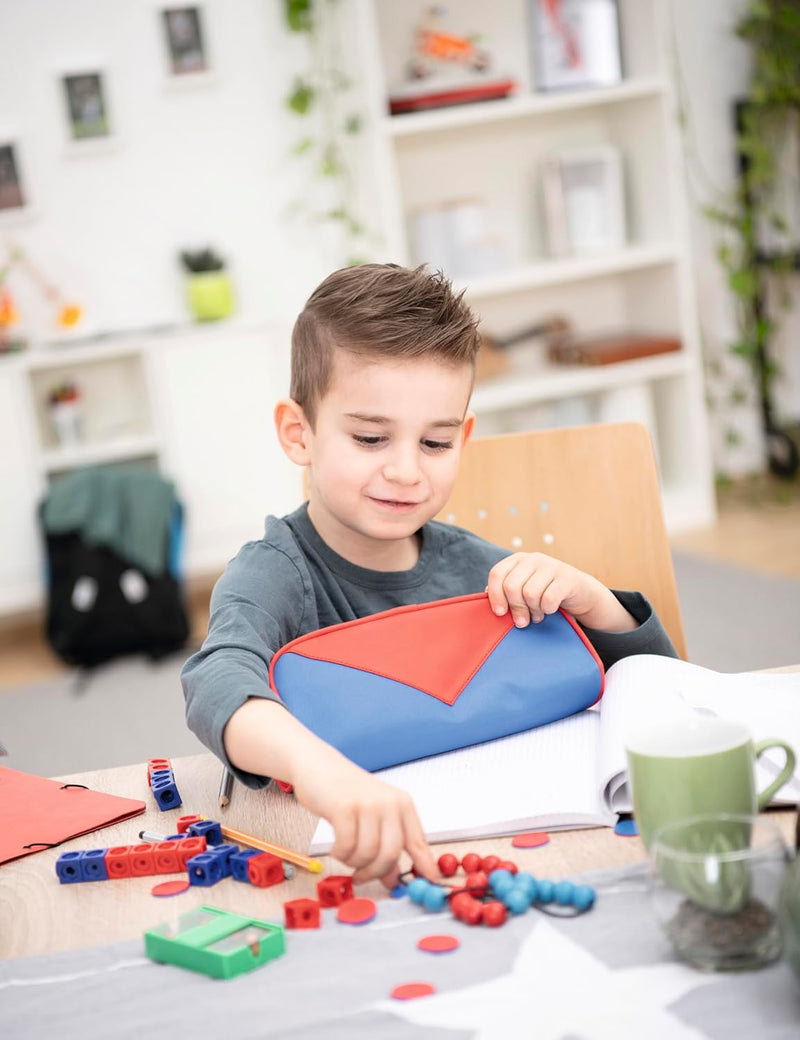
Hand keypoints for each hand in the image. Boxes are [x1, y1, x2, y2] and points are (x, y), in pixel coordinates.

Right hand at [292, 748, 437, 886]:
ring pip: (367, 854)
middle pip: (391, 853)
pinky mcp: (344, 808)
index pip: (419, 842)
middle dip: (376, 872)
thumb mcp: (374, 817)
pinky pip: (346, 847)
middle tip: (362, 877)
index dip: (425, 866)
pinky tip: (336, 847)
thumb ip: (385, 845)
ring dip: (354, 863)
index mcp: (402, 805)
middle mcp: (389, 803)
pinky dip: (340, 854)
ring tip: (345, 855)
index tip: (432, 883)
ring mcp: (367, 804)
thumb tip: (393, 880)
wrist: (319, 766)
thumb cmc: (346, 793)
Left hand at [486, 552, 636, 631]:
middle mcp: (533, 559)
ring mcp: (551, 565)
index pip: (497, 573)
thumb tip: (485, 596)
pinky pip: (549, 599)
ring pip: (530, 594)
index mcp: (518, 560)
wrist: (580, 592)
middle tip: (522, 621)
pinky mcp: (567, 577)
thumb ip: (505, 591)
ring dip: (533, 611)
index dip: (495, 595)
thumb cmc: (545, 593)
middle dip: (515, 609)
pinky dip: (547, 610)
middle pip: (512, 586)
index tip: (499, 613)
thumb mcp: (523, 589)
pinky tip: (549, 610)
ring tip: (537, 614)